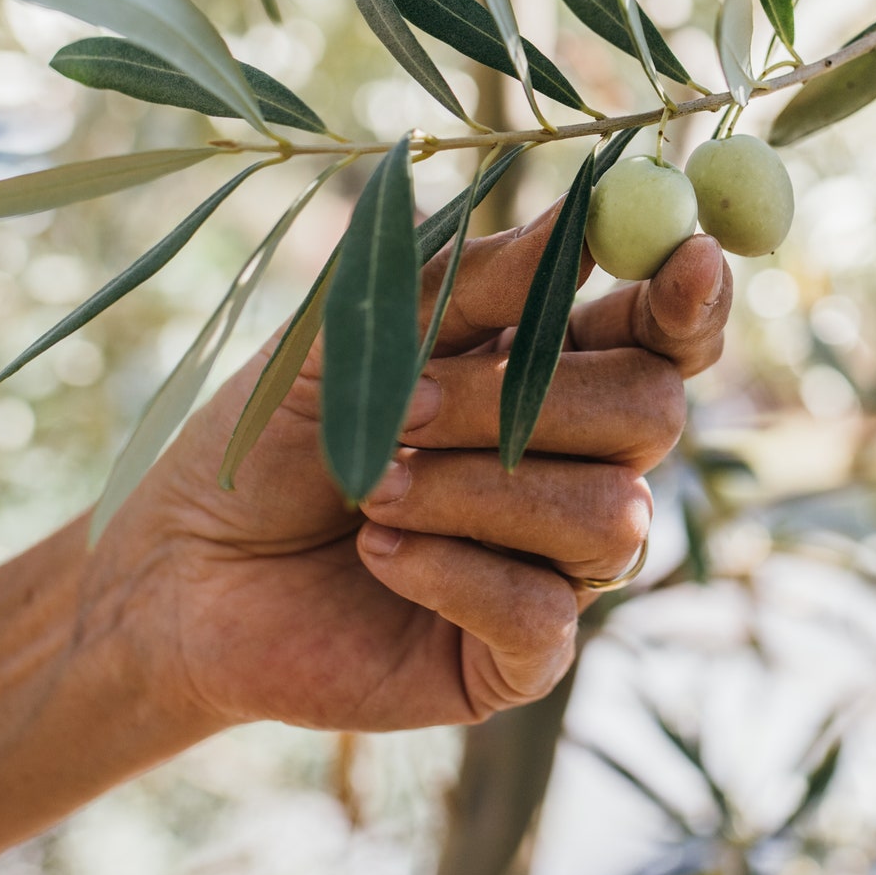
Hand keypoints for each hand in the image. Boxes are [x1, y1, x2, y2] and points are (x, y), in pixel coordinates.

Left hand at [90, 204, 731, 736]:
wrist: (185, 566)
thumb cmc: (277, 434)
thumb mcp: (362, 334)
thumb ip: (475, 284)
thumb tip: (584, 218)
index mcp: (551, 371)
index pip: (664, 334)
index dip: (690, 300)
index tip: (689, 258)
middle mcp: (575, 464)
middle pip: (651, 413)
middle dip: (522, 400)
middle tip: (406, 404)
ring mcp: (556, 564)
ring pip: (610, 516)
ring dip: (474, 489)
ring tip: (369, 486)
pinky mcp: (518, 656)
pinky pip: (543, 612)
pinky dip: (450, 569)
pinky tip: (377, 553)